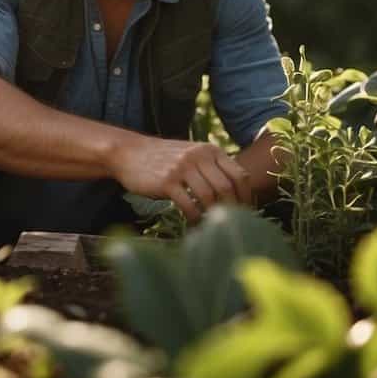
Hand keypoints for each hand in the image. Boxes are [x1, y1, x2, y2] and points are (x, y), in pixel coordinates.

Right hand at [109, 134, 254, 222]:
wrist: (129, 152)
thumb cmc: (164, 159)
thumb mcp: (191, 155)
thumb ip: (212, 168)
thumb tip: (237, 193)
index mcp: (210, 150)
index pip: (240, 175)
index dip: (247, 197)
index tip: (247, 213)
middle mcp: (199, 156)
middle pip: (227, 187)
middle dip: (234, 209)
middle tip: (233, 225)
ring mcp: (182, 168)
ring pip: (209, 196)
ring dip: (214, 216)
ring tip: (213, 227)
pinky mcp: (167, 182)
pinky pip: (188, 205)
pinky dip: (195, 219)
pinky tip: (194, 226)